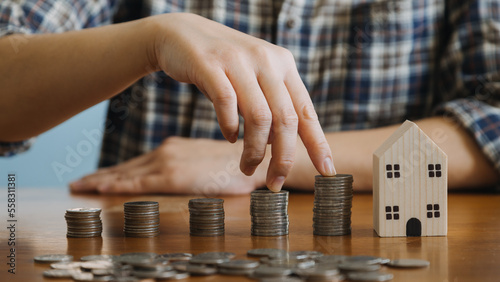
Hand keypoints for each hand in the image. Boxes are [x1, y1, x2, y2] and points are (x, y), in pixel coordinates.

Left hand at [70, 137, 264, 194]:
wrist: (253, 158)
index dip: (113, 171)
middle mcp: (165, 152)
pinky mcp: (173, 175)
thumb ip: (188, 165)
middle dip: (99, 176)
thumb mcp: (205, 161)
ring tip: (81, 187)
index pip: (136, 163)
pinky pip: (138, 181)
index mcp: (172, 149)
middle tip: (77, 184)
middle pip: (125, 168)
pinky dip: (117, 184)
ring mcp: (167, 162)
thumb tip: (177, 176)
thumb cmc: (233, 163)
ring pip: (126, 173)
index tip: (94, 177)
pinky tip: (102, 187)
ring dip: (102, 180)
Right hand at [148, 13, 334, 190]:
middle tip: (275, 182)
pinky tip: (230, 137)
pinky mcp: (211, 65)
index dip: (319, 144)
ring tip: (247, 166)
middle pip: (286, 119)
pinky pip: (227, 105)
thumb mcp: (255, 77)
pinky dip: (230, 128)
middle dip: (284, 158)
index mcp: (284, 65)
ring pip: (259, 117)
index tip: (328, 170)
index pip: (307, 111)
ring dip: (254, 151)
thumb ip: (271, 105)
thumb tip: (276, 145)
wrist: (183, 34)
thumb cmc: (223, 64)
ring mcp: (239, 61)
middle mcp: (267, 60)